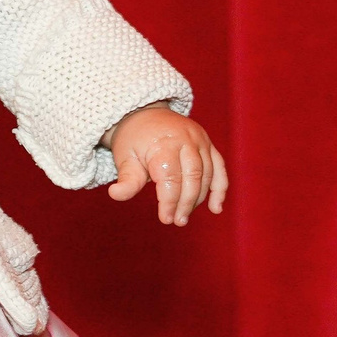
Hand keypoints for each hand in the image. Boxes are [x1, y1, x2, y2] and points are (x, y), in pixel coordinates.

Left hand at [106, 105, 228, 224]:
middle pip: (192, 177)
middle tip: (178, 221)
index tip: (166, 219)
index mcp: (164, 143)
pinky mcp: (209, 144)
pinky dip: (220, 189)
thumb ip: (127, 179)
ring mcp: (201, 140)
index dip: (170, 201)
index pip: (171, 177)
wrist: (144, 114)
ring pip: (207, 174)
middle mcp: (187, 140)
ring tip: (185, 216)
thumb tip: (116, 194)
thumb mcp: (125, 157)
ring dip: (199, 198)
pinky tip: (215, 208)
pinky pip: (220, 168)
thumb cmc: (134, 140)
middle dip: (186, 202)